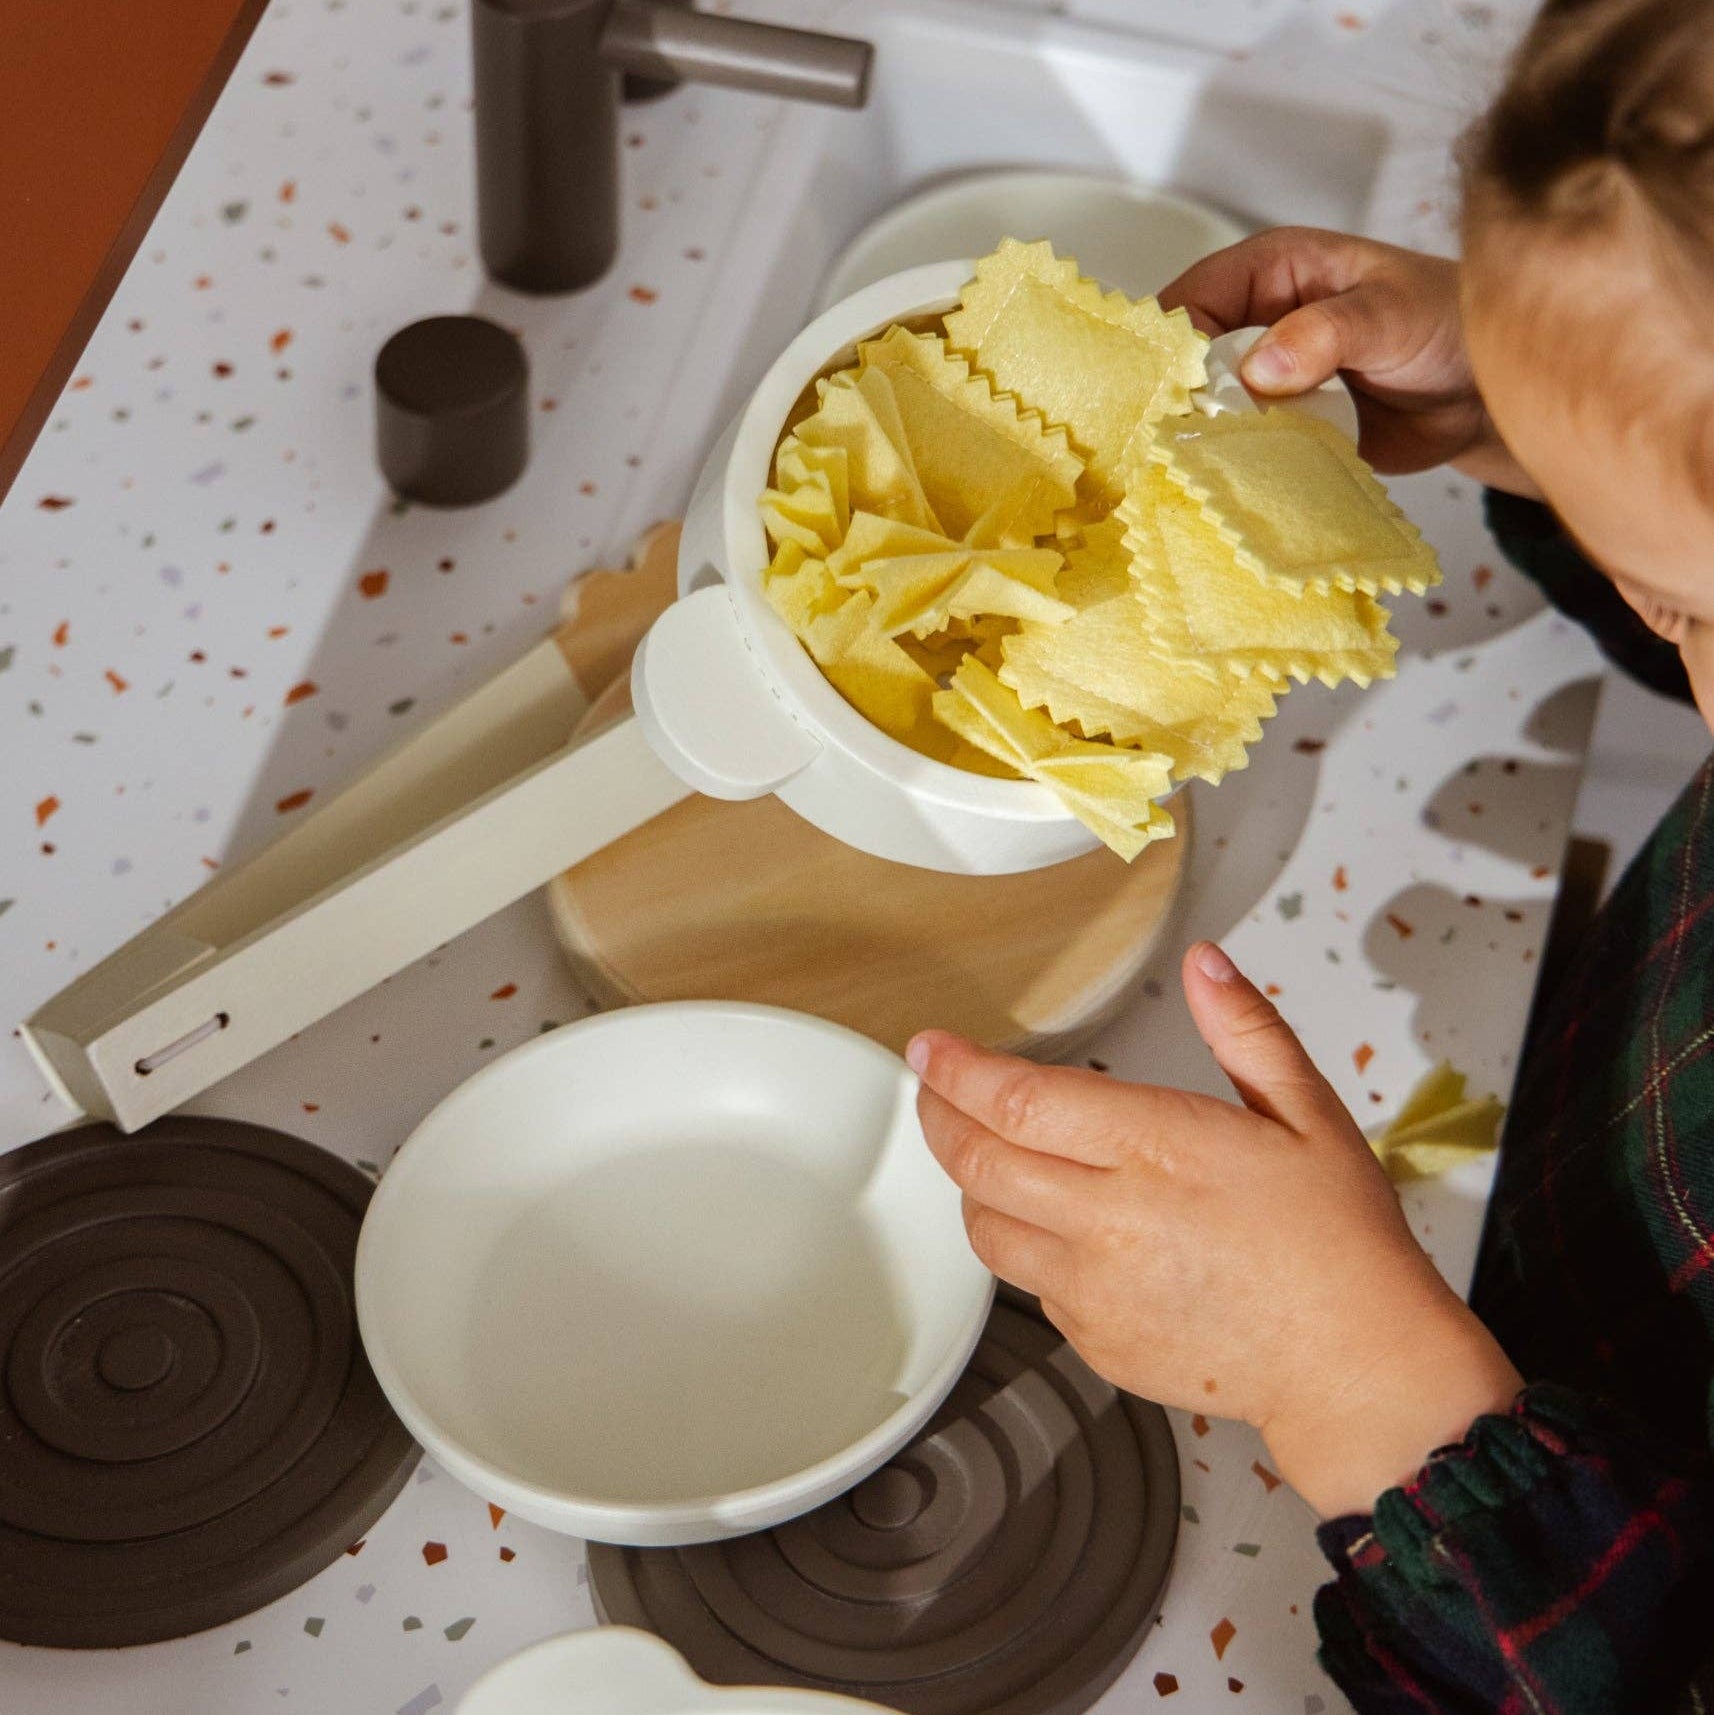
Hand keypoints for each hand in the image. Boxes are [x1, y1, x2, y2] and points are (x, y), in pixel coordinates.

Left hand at [909, 941, 1522, 1517]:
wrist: (1358, 1369)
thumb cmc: (1339, 1244)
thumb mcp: (1308, 1114)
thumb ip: (1246, 1030)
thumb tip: (1205, 964)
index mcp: (1157, 1149)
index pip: (1017, 1100)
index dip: (957, 1070)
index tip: (929, 1049)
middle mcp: (1111, 1220)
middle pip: (977, 1162)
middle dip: (939, 1117)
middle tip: (934, 1089)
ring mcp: (1095, 1290)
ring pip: (987, 1229)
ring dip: (972, 1183)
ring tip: (987, 1150)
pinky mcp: (1096, 1341)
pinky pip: (1029, 1286)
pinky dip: (1025, 1247)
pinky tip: (1056, 1224)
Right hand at [1159, 227, 1537, 494]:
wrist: (1484, 394)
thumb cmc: (1447, 325)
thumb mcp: (1392, 314)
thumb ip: (1328, 332)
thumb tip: (1259, 367)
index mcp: (1270, 273)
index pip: (1192, 301)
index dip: (1173, 345)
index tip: (1173, 394)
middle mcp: (1254, 325)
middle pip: (1186, 364)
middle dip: (1178, 401)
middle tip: (1175, 444)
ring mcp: (1262, 383)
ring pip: (1205, 412)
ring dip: (1200, 443)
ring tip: (1191, 475)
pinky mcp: (1276, 430)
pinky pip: (1237, 449)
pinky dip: (1229, 469)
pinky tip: (1222, 489)